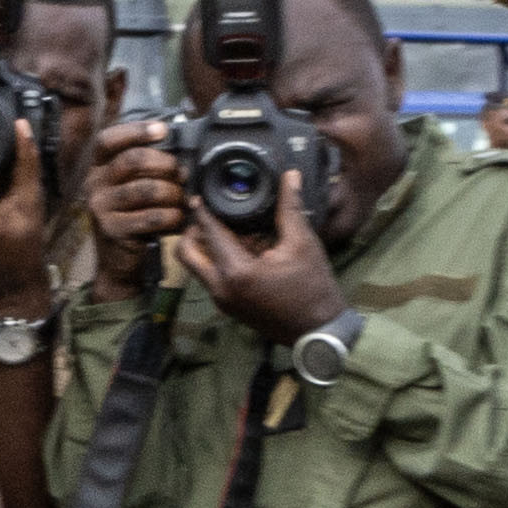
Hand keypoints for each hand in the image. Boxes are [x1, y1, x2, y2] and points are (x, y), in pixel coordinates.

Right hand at [78, 118, 184, 281]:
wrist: (117, 262)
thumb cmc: (131, 219)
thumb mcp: (131, 189)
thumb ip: (146, 170)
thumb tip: (180, 159)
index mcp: (98, 169)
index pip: (108, 140)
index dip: (136, 130)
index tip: (163, 130)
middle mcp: (94, 184)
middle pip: (132, 160)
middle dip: (165, 164)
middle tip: (180, 175)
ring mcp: (101, 208)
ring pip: (146, 189)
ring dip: (172, 193)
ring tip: (182, 200)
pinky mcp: (113, 230)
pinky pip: (152, 217)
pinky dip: (172, 216)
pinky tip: (178, 219)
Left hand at [184, 171, 349, 344]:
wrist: (320, 331)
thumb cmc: (314, 290)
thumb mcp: (302, 243)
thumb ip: (290, 208)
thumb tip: (289, 177)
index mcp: (236, 272)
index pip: (209, 233)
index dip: (202, 210)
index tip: (197, 194)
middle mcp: (221, 289)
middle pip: (186, 254)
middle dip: (193, 231)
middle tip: (208, 215)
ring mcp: (223, 300)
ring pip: (198, 266)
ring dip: (207, 246)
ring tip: (233, 229)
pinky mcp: (230, 306)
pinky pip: (213, 277)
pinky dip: (221, 260)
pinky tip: (246, 247)